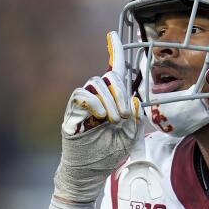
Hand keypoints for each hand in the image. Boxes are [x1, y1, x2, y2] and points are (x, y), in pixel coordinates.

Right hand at [54, 31, 141, 202]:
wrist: (90, 173)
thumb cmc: (108, 155)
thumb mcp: (130, 137)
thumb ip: (136, 118)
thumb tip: (135, 99)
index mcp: (112, 101)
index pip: (114, 73)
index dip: (114, 53)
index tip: (112, 35)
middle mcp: (98, 98)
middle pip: (110, 77)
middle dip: (121, 94)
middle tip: (124, 116)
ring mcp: (84, 104)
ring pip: (97, 83)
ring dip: (110, 101)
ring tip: (113, 120)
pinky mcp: (72, 111)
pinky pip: (82, 94)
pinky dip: (94, 103)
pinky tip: (99, 117)